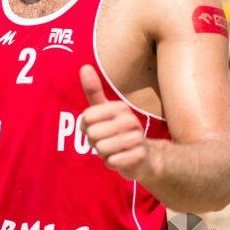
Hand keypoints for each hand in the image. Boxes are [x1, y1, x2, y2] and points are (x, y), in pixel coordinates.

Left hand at [80, 65, 151, 180]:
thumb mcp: (104, 110)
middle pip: (92, 133)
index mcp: (119, 108)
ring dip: (102, 153)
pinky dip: (111, 163)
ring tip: (113, 149)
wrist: (144, 157)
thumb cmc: (117, 131)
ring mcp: (137, 138)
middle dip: (94, 142)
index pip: (86, 118)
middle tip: (106, 141)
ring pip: (102, 148)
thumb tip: (84, 66)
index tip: (98, 127)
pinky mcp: (139, 156)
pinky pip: (112, 161)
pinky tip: (119, 159)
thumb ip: (93, 91)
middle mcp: (130, 120)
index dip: (86, 127)